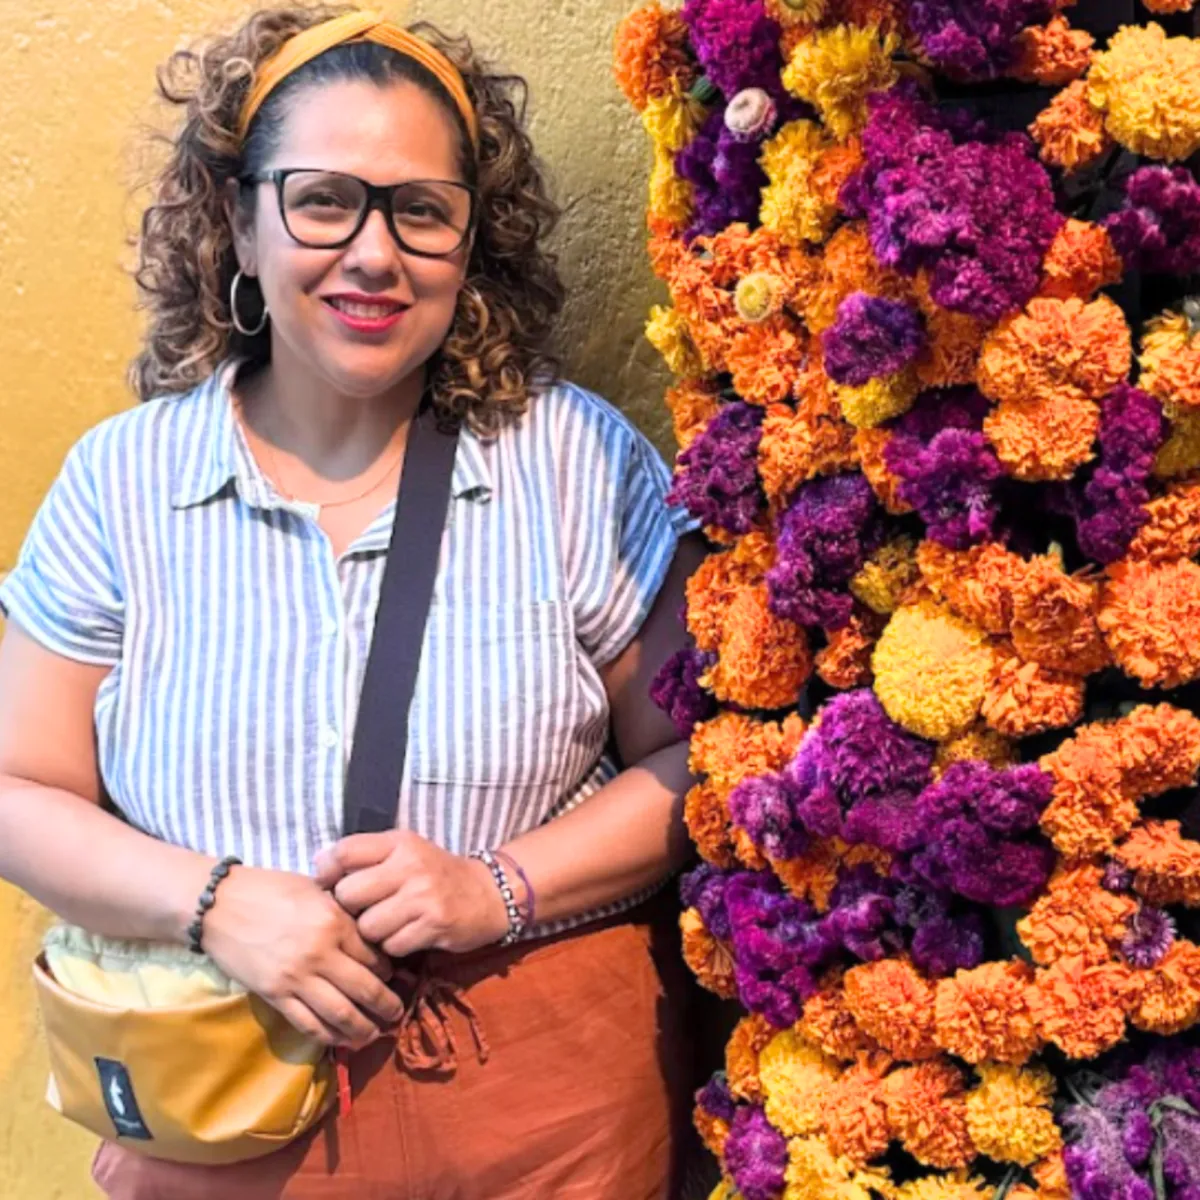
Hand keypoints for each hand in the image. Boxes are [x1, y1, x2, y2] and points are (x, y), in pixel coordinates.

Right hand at [200, 865, 405, 1048]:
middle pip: (365, 988)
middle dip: (387, 1005)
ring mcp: (297, 978)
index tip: (395, 977)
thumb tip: (369, 928)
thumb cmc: (270, 889)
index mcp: (334, 921)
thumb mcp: (316, 890)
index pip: (374, 955)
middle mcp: (321, 953)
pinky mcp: (275, 995)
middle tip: (398, 1013)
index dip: (389, 971)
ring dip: (364, 1028)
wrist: (220, 905)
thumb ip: (342, 911)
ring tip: (375, 1033)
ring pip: (341, 1013)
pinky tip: (342, 1039)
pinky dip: (330, 1035)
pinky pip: (309, 1023)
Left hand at [313, 831, 509, 957]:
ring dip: (374, 933)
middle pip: (348, 895)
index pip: (344, 852)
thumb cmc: (435, 874)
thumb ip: (365, 856)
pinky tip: (409, 935)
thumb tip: (318, 866)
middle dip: (352, 909)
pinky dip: (395, 946)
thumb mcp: (405, 852)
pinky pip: (391, 946)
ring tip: (391, 924)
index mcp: (399, 843)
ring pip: (367, 926)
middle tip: (367, 910)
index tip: (331, 885)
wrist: (487, 894)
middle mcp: (411, 865)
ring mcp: (423, 896)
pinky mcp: (434, 925)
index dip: (328, 872)